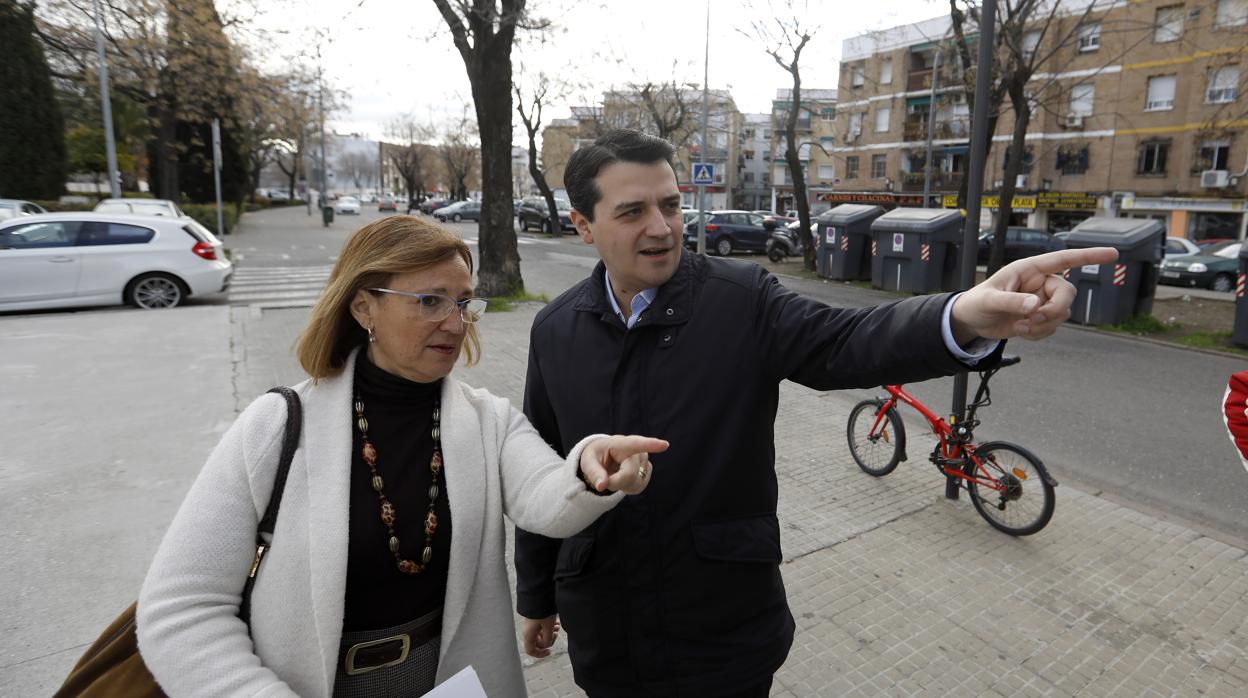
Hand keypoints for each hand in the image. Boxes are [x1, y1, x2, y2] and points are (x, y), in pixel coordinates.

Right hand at [522, 615, 559, 657]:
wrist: (537, 597)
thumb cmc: (542, 612)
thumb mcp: (548, 627)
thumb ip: (548, 639)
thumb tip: (548, 645)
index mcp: (529, 635)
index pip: (531, 651)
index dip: (540, 654)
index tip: (549, 651)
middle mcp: (528, 632)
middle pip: (539, 643)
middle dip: (549, 639)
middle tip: (556, 632)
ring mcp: (531, 626)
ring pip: (542, 635)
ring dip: (550, 632)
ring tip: (557, 626)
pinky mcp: (534, 621)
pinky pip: (542, 628)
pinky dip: (549, 627)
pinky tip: (555, 622)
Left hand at [580, 435, 669, 494]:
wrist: (604, 458)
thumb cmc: (596, 457)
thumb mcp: (588, 462)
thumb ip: (593, 472)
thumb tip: (602, 486)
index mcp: (621, 443)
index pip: (636, 444)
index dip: (651, 445)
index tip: (665, 445)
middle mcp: (637, 450)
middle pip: (629, 475)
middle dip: (614, 482)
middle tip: (604, 477)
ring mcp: (645, 461)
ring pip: (635, 483)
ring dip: (621, 486)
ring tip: (614, 475)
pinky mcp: (648, 470)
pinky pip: (639, 487)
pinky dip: (627, 488)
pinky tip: (623, 479)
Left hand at [950, 247, 1118, 342]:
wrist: (972, 321)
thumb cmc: (977, 303)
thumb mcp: (989, 301)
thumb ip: (1011, 301)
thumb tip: (1035, 305)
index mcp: (1029, 269)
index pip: (1064, 259)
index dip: (1089, 256)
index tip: (1113, 254)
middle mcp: (1040, 283)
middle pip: (1068, 293)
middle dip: (1054, 309)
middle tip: (1033, 319)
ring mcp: (1042, 301)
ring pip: (1063, 313)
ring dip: (1044, 324)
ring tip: (1019, 326)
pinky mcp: (1040, 317)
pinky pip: (1053, 327)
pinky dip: (1039, 334)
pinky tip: (1021, 332)